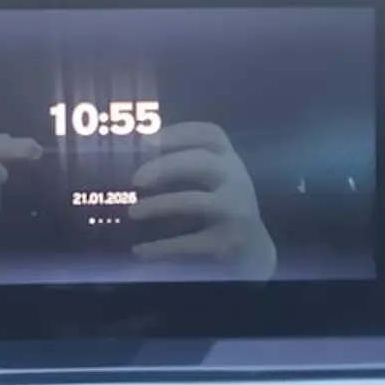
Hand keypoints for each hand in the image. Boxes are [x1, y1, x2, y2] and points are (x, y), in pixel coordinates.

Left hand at [128, 122, 276, 278]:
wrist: (252, 250)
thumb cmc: (220, 207)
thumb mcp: (212, 180)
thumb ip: (183, 165)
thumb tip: (132, 156)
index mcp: (229, 159)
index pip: (210, 135)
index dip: (179, 133)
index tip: (148, 141)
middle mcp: (236, 179)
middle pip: (201, 161)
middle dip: (165, 167)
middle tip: (136, 180)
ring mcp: (235, 210)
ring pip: (194, 201)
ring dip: (159, 205)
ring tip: (133, 212)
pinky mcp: (229, 242)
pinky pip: (190, 243)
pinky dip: (161, 247)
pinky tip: (140, 250)